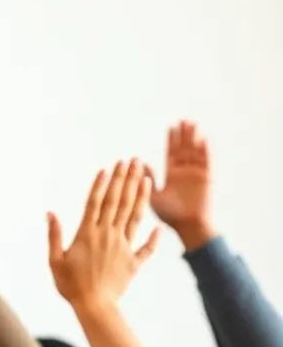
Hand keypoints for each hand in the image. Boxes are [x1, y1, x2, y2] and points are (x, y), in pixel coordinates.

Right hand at [48, 160, 159, 308]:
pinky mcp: (133, 261)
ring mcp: (123, 246)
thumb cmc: (70, 285)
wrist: (94, 306)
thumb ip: (54, 236)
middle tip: (131, 161)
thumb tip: (51, 213)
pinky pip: (147, 247)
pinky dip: (154, 236)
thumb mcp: (55, 261)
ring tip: (145, 176)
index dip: (102, 183)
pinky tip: (159, 224)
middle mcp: (108, 235)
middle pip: (118, 202)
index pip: (96, 202)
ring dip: (140, 194)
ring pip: (134, 215)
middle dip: (124, 179)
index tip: (108, 167)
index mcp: (87, 234)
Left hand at [149, 121, 213, 250]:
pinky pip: (207, 162)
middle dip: (184, 135)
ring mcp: (197, 174)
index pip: (172, 154)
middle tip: (182, 120)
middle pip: (185, 149)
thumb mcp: (153, 196)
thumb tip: (139, 163)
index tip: (170, 127)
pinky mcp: (207, 178)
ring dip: (194, 139)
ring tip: (192, 124)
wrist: (187, 226)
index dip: (172, 141)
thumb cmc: (169, 216)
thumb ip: (148, 179)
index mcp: (172, 176)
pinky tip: (203, 140)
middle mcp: (185, 173)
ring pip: (196, 152)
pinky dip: (206, 151)